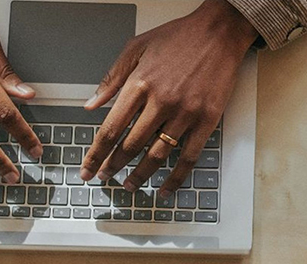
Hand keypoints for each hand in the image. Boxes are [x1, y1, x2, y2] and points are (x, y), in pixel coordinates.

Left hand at [79, 0, 257, 197]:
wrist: (219, 31)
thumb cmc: (179, 37)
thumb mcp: (136, 48)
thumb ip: (112, 78)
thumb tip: (91, 105)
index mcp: (140, 84)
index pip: (111, 128)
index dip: (96, 153)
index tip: (88, 168)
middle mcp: (161, 101)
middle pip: (130, 145)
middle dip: (113, 166)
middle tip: (105, 177)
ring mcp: (185, 112)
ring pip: (157, 155)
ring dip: (140, 175)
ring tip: (130, 184)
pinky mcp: (207, 119)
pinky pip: (189, 156)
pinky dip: (176, 177)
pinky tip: (166, 188)